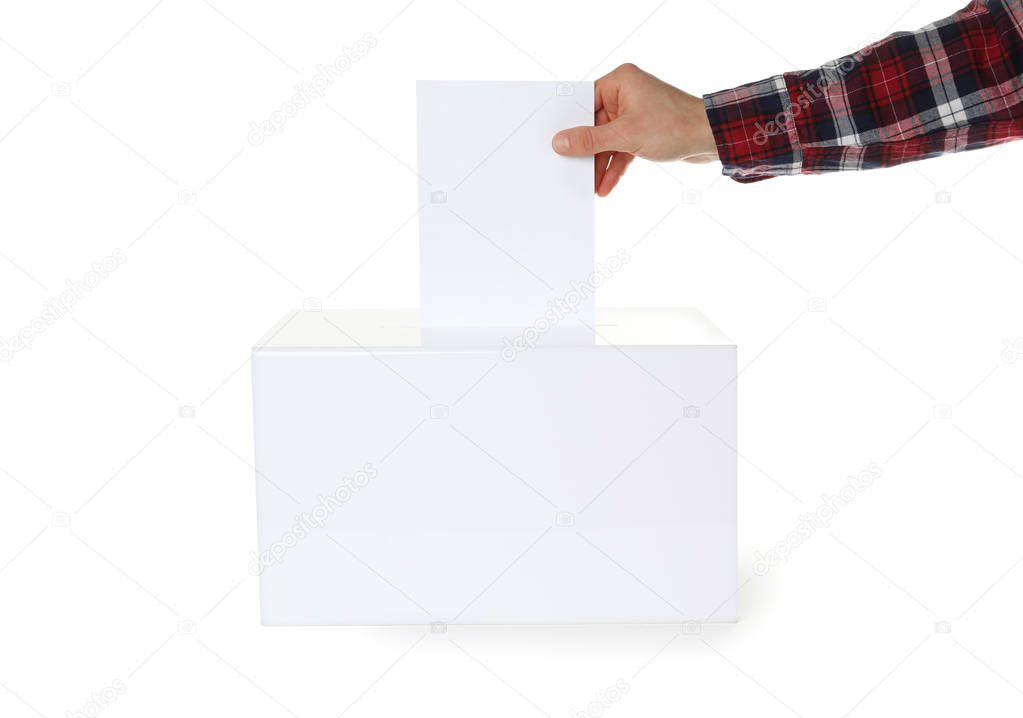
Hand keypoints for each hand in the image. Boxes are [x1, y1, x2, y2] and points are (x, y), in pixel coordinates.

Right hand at [552, 64, 718, 195]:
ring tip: (588, 185)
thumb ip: (590, 140)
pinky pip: (621, 149)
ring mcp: (634, 114)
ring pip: (607, 141)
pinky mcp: (642, 132)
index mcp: (620, 82)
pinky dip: (615, 166)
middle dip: (585, 150)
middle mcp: (625, 94)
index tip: (554, 141)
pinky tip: (606, 186)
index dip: (569, 122)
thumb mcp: (625, 135)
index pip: (584, 100)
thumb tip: (560, 142)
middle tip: (569, 168)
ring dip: (600, 164)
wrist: (710, 138)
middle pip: (594, 124)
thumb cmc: (674, 125)